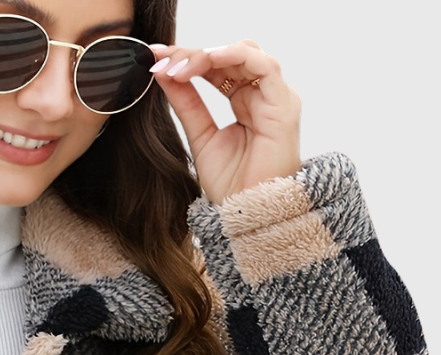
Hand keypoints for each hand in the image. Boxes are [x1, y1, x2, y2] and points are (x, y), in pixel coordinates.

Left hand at [147, 40, 301, 204]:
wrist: (246, 215)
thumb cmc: (231, 186)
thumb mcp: (200, 137)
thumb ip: (187, 103)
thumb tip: (165, 73)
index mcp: (245, 102)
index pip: (219, 67)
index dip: (188, 59)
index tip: (156, 61)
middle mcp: (263, 96)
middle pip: (230, 56)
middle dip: (194, 53)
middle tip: (162, 60)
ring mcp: (275, 99)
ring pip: (246, 55)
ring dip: (209, 55)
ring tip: (179, 65)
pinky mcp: (284, 106)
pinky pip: (265, 67)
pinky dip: (235, 57)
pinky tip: (209, 60)